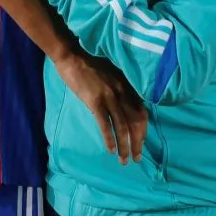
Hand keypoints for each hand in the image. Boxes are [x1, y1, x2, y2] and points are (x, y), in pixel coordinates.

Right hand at [53, 50, 146, 164]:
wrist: (73, 55)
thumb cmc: (90, 63)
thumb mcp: (112, 75)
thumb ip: (120, 89)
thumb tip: (125, 107)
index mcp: (128, 86)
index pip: (142, 113)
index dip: (143, 131)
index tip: (140, 144)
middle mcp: (123, 92)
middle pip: (136, 122)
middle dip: (137, 143)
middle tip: (136, 159)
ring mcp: (110, 96)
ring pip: (122, 126)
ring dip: (125, 146)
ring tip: (124, 160)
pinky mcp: (95, 100)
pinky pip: (105, 124)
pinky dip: (109, 138)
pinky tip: (111, 149)